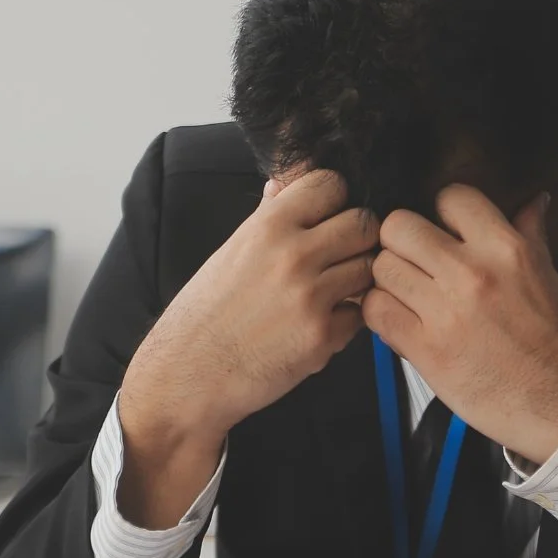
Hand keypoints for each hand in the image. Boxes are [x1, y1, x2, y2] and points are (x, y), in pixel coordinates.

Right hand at [116, 170, 376, 525]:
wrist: (187, 373)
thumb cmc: (205, 314)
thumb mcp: (230, 252)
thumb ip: (267, 217)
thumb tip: (284, 185)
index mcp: (268, 226)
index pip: (332, 184)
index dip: (336, 200)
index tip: (328, 217)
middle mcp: (294, 255)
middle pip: (364, 223)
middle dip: (357, 239)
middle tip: (340, 257)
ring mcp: (311, 297)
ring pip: (370, 269)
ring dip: (357, 280)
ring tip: (330, 293)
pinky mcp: (322, 337)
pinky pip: (361, 315)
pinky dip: (347, 320)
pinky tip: (319, 324)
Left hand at [361, 186, 557, 465]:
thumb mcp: (549, 278)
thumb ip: (529, 235)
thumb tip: (531, 201)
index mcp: (506, 250)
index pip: (451, 197)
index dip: (441, 212)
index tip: (442, 229)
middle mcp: (473, 274)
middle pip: (399, 227)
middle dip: (400, 242)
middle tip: (412, 261)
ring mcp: (446, 312)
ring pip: (381, 268)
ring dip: (388, 280)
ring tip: (406, 295)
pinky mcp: (426, 350)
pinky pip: (376, 311)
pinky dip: (381, 314)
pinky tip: (400, 321)